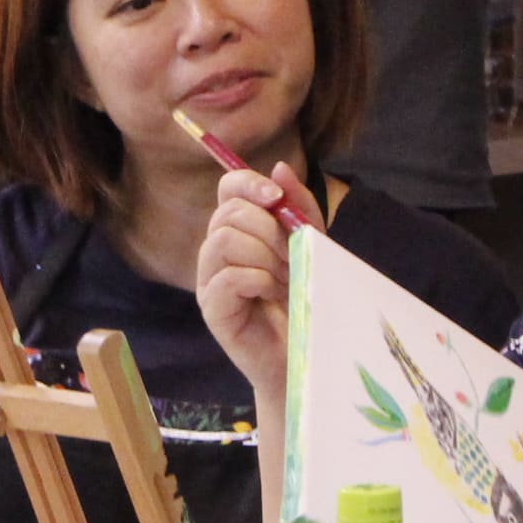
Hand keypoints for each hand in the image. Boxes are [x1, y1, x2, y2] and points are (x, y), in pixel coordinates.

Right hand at [193, 162, 322, 394]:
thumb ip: (298, 208)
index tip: (275, 197)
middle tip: (292, 257)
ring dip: (265, 256)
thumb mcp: (313, 245)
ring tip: (285, 279)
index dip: (248, 183)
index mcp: (239, 230)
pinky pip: (228, 276)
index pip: (228, 188)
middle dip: (268, 229)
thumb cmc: (306, 299)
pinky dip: (259, 280)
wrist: (305, 354)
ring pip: (224, 239)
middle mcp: (217, 250)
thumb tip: (280, 167)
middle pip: (228, 212)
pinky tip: (273, 295)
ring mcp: (210, 278)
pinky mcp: (211, 307)